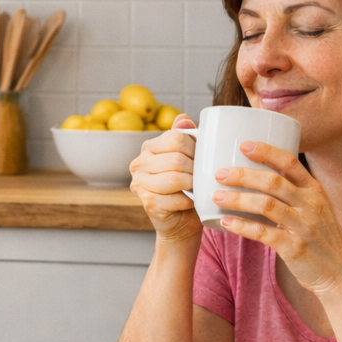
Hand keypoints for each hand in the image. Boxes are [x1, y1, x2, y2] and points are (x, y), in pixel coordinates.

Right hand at [129, 115, 203, 242]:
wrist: (181, 223)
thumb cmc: (188, 189)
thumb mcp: (188, 159)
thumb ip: (185, 137)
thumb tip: (183, 119)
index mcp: (148, 148)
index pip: (176, 138)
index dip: (195, 148)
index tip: (201, 160)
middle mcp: (138, 164)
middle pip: (176, 158)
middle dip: (195, 169)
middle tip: (202, 178)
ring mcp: (140, 184)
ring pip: (176, 178)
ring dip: (193, 185)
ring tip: (197, 189)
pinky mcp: (147, 203)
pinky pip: (176, 199)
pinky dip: (190, 202)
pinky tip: (191, 203)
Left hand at [209, 142, 341, 294]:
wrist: (341, 273)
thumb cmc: (320, 237)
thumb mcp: (314, 208)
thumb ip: (291, 193)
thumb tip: (251, 176)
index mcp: (314, 190)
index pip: (290, 163)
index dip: (266, 151)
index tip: (244, 145)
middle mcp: (311, 205)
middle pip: (273, 182)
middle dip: (243, 175)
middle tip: (219, 173)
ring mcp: (304, 226)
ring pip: (266, 205)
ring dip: (238, 199)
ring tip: (216, 196)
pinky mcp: (294, 248)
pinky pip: (264, 233)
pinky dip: (242, 226)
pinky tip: (225, 221)